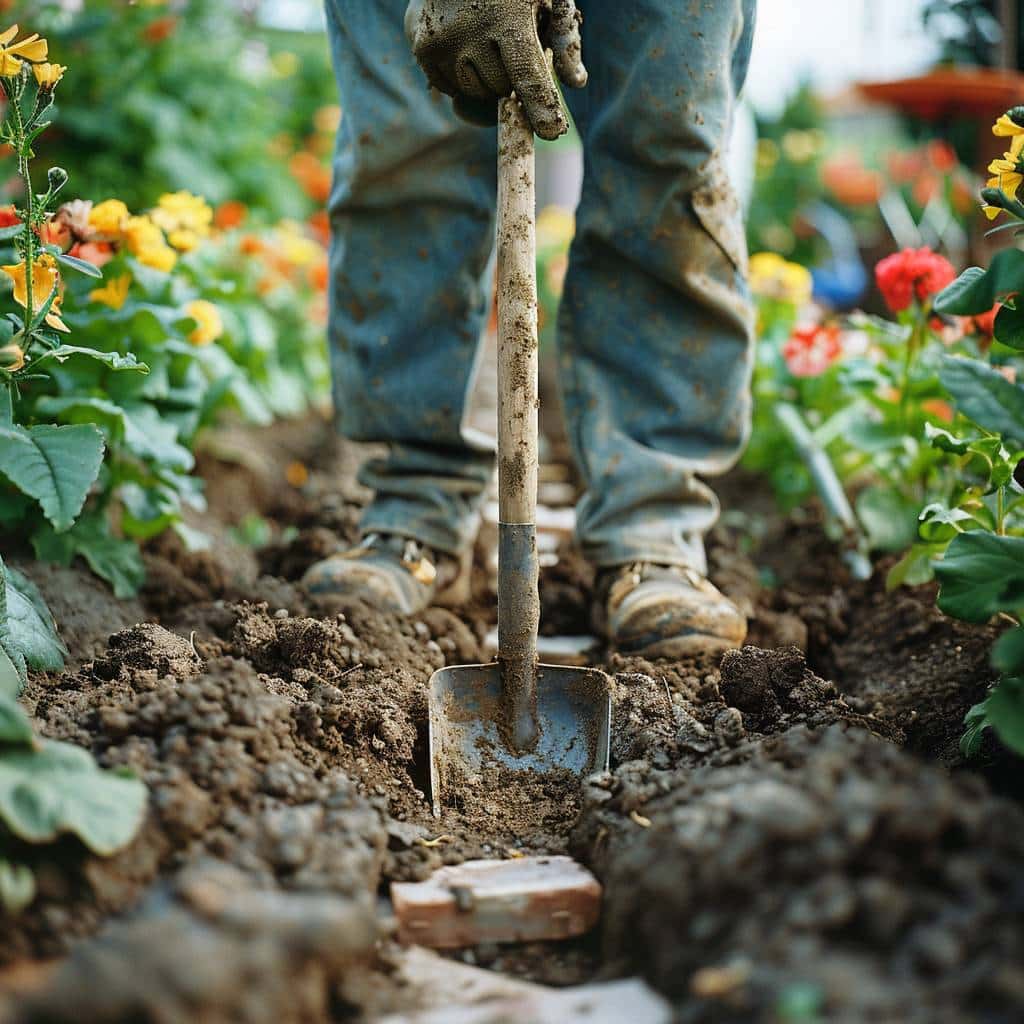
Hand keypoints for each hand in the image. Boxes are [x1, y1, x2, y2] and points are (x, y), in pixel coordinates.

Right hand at [405, 0, 585, 139]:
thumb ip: (564, 36)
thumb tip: (576, 81)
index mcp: (506, 18)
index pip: (527, 75)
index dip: (540, 106)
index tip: (551, 131)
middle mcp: (469, 32)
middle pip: (499, 90)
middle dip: (508, 79)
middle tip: (506, 47)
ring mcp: (442, 43)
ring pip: (474, 93)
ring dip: (484, 80)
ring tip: (484, 43)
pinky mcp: (423, 49)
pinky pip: (450, 88)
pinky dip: (460, 77)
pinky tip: (462, 45)